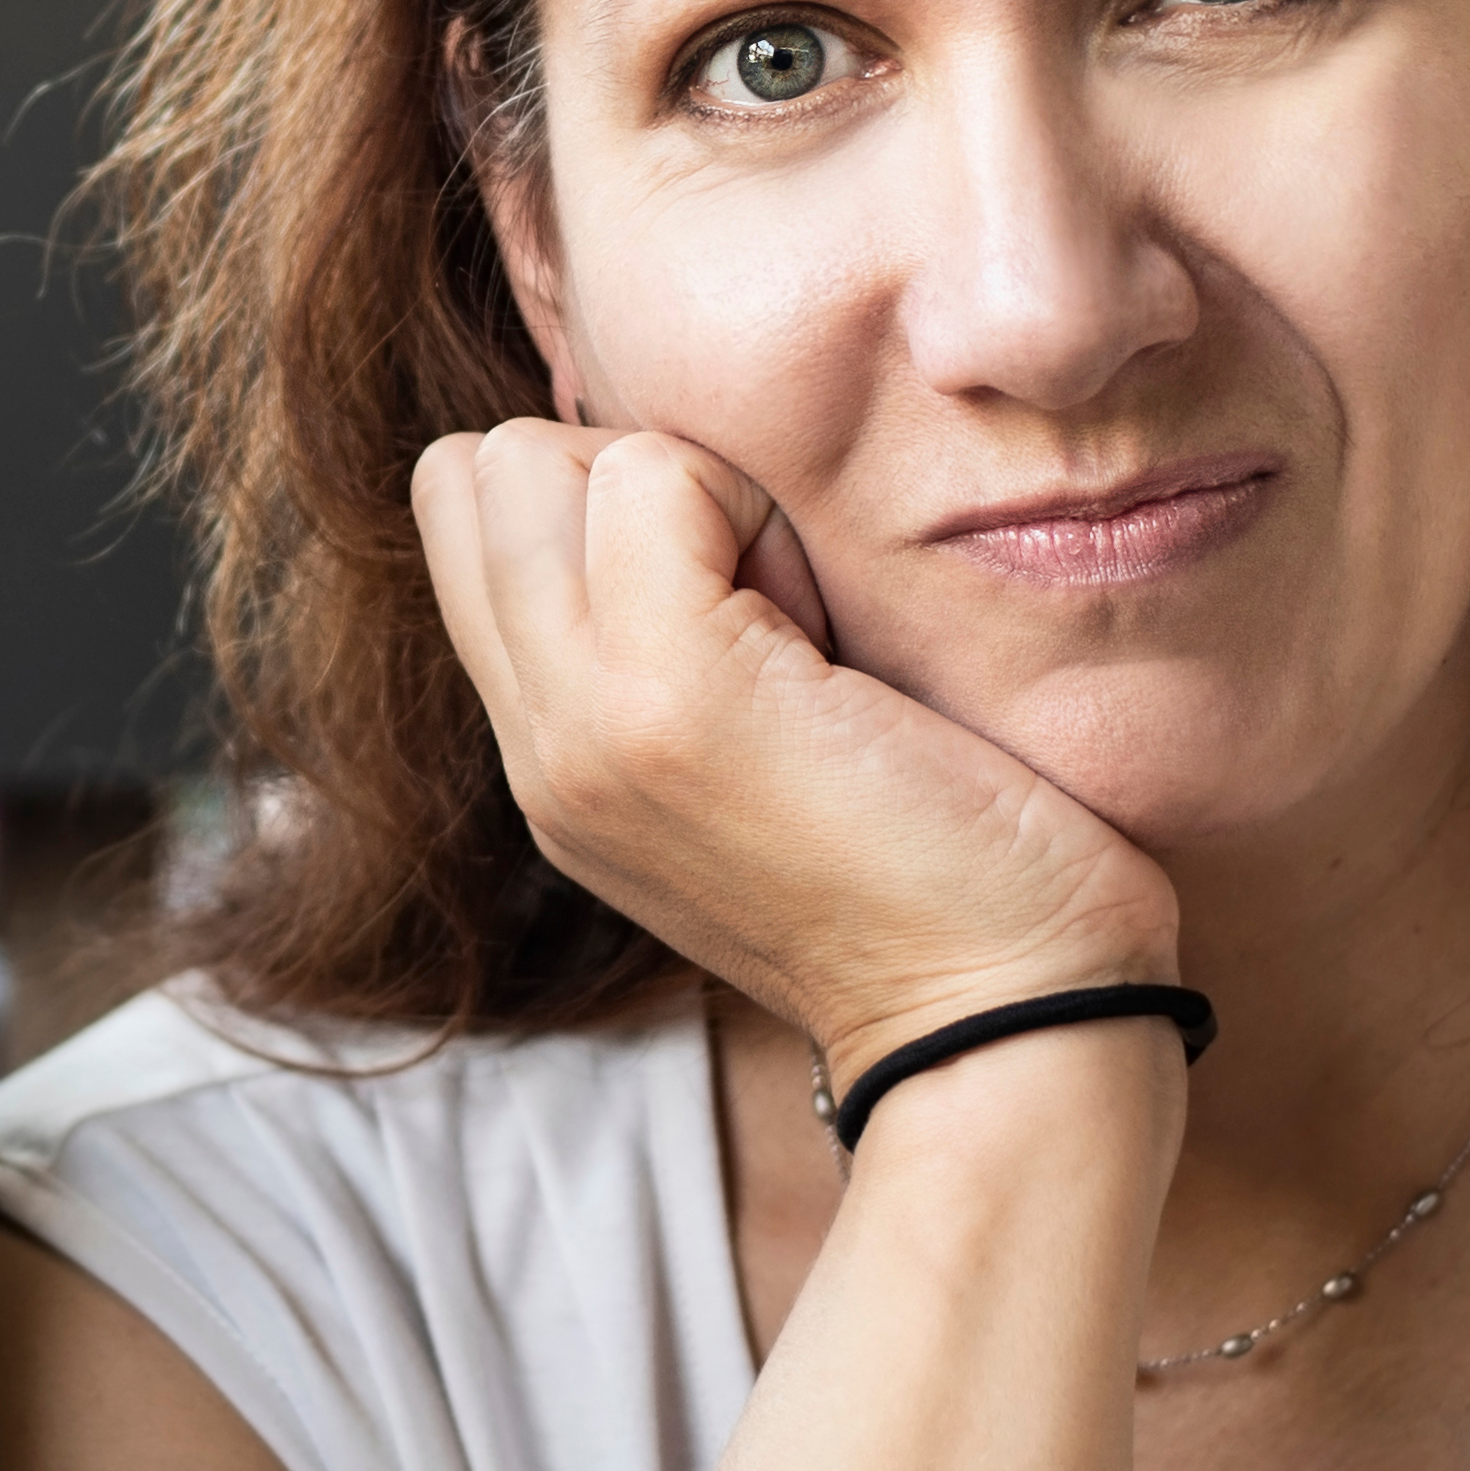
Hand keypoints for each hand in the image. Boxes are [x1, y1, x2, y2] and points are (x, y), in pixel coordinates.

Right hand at [410, 422, 1178, 1086]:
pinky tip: (826, 631)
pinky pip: (651, 475)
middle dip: (619, 476)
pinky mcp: (672, 694)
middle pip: (476, 472)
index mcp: (551, 756)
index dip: (595, 499)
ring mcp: (584, 720)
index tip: (729, 590)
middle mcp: (537, 741)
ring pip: (530, 457)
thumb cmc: (934, 873)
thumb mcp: (746, 766)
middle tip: (755, 592)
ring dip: (680, 487)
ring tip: (787, 616)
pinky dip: (752, 505)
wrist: (1001, 1013)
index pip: (467, 518)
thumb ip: (661, 658)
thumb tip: (668, 497)